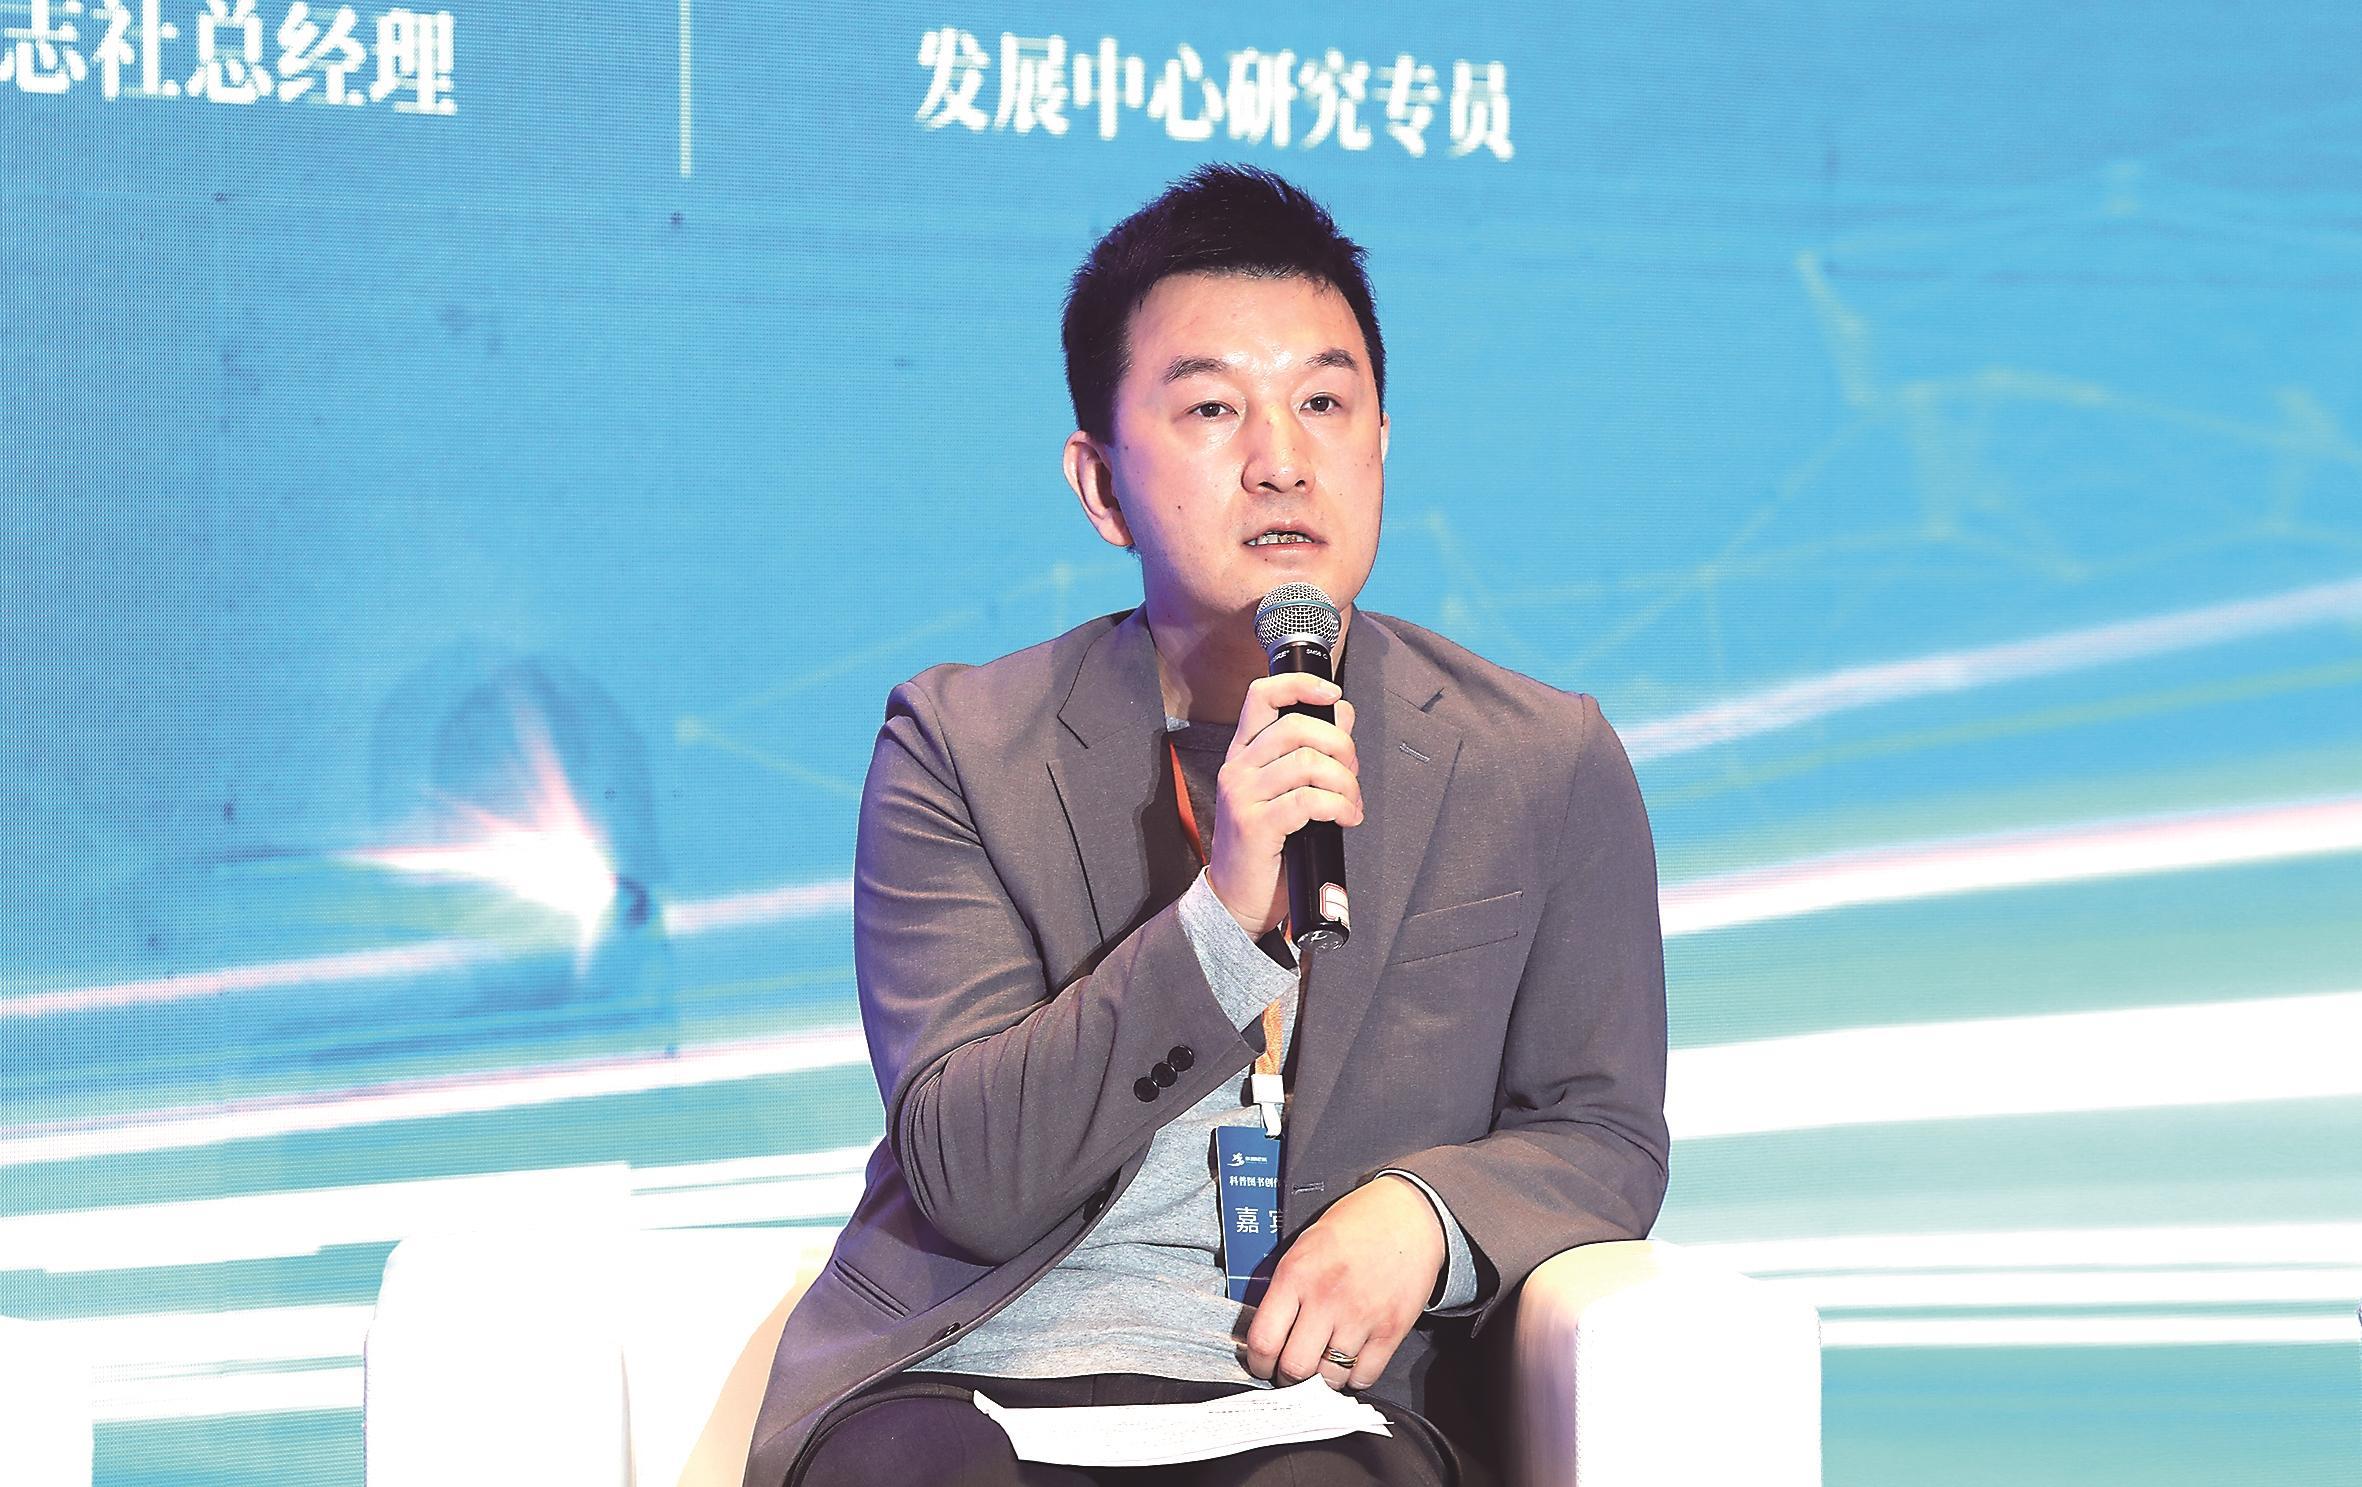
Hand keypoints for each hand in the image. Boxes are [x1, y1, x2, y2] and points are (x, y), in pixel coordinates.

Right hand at [1205, 673, 1360, 938]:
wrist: (1238, 899)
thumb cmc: (1266, 846)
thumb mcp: (1287, 791)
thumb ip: (1311, 749)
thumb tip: (1342, 712)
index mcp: (1244, 753)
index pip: (1261, 695)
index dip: (1300, 685)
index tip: (1333, 693)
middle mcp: (1238, 768)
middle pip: (1297, 727)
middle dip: (1340, 746)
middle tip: (1353, 773)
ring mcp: (1243, 796)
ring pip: (1308, 763)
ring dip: (1345, 783)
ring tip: (1352, 804)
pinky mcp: (1255, 825)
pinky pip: (1308, 801)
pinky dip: (1338, 806)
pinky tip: (1346, 818)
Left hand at [1242, 1175, 1442, 1390]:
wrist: (1408, 1215)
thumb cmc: (1355, 1226)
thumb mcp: (1305, 1245)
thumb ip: (1285, 1287)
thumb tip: (1268, 1330)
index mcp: (1297, 1274)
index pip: (1264, 1339)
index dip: (1259, 1363)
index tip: (1263, 1366)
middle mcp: (1326, 1298)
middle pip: (1295, 1367)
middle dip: (1289, 1378)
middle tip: (1291, 1372)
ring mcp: (1361, 1316)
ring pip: (1329, 1378)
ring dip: (1322, 1380)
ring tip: (1322, 1366)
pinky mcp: (1391, 1330)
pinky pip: (1364, 1376)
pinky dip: (1354, 1378)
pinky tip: (1350, 1362)